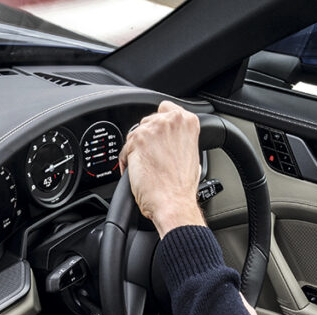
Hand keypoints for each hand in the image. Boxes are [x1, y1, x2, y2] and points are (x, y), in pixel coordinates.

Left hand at [119, 100, 204, 237]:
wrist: (173, 203)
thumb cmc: (182, 187)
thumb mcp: (192, 154)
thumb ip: (180, 139)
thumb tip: (171, 139)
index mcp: (187, 122)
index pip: (166, 109)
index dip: (159, 124)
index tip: (158, 135)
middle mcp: (170, 121)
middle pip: (148, 121)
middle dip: (147, 138)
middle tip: (152, 157)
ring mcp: (153, 130)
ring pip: (135, 134)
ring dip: (136, 150)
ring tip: (146, 168)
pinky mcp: (136, 142)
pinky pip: (125, 149)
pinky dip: (127, 161)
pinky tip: (137, 173)